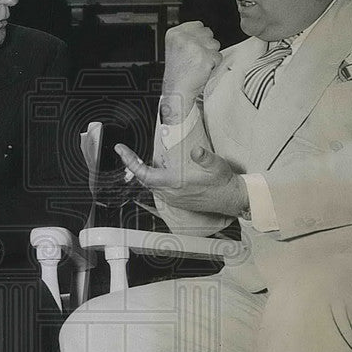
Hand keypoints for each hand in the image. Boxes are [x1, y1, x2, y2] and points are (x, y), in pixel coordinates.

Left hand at [114, 143, 248, 217]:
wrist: (230, 198)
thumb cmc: (223, 182)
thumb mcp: (216, 165)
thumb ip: (205, 157)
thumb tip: (197, 151)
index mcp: (176, 183)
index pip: (145, 174)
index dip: (130, 162)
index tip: (121, 150)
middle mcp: (171, 193)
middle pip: (143, 179)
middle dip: (132, 165)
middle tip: (125, 152)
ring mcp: (172, 198)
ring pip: (149, 185)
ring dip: (142, 172)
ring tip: (135, 159)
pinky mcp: (176, 200)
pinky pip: (157, 189)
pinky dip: (151, 179)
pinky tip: (154, 170)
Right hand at [159, 21, 220, 124]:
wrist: (177, 91)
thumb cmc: (178, 73)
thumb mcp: (176, 48)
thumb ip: (187, 37)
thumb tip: (203, 30)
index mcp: (174, 34)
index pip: (198, 25)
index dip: (200, 37)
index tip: (194, 48)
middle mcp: (183, 38)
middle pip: (208, 33)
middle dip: (206, 45)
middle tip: (196, 58)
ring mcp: (194, 47)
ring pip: (215, 44)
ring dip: (210, 55)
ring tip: (198, 64)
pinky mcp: (205, 57)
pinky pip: (218, 56)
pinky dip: (214, 64)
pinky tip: (202, 69)